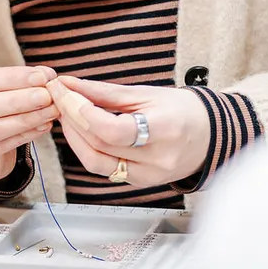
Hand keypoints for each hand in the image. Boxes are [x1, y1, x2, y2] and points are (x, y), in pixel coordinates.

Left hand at [46, 76, 210, 186]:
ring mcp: (149, 177)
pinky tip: (82, 131)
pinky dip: (87, 149)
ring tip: (66, 114)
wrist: (209, 135)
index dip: (82, 111)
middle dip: (72, 119)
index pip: (113, 130)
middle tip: (58, 97)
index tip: (64, 91)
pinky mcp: (140, 183)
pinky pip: (105, 169)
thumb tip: (69, 85)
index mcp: (164, 130)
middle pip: (100, 145)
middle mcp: (157, 160)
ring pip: (96, 163)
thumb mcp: (145, 93)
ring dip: (73, 137)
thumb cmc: (181, 109)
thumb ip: (104, 92)